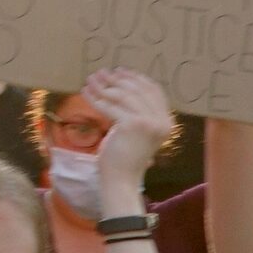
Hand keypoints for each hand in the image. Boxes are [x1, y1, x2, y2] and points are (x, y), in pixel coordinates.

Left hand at [84, 68, 175, 202]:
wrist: (121, 180)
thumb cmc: (125, 156)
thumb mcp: (137, 130)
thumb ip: (137, 109)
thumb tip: (119, 81)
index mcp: (166, 121)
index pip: (153, 91)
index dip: (135, 78)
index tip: (119, 71)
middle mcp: (161, 121)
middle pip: (138, 90)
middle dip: (117, 79)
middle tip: (100, 73)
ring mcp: (149, 122)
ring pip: (123, 95)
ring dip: (103, 86)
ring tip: (90, 81)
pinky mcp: (131, 125)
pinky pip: (110, 106)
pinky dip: (95, 98)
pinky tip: (85, 93)